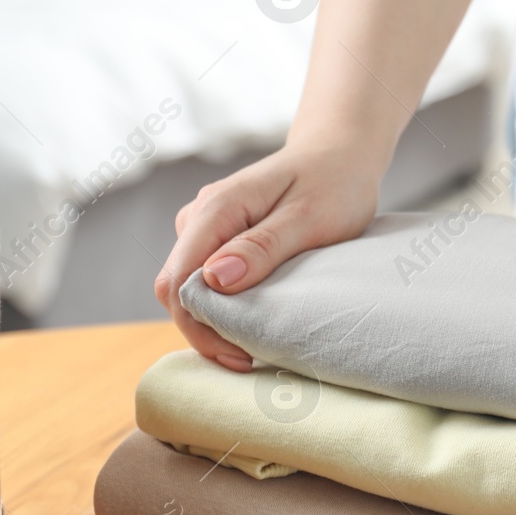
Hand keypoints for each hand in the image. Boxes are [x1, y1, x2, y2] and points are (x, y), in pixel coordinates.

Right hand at [155, 137, 383, 370]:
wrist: (339, 154)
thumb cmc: (333, 182)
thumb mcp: (308, 217)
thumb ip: (261, 247)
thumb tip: (214, 279)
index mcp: (216, 208)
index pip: (178, 281)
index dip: (200, 326)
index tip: (241, 354)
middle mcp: (199, 216)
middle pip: (176, 289)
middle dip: (205, 330)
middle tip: (251, 360)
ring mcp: (205, 226)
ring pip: (188, 287)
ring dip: (214, 321)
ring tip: (255, 346)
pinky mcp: (218, 236)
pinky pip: (204, 280)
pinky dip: (223, 306)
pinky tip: (252, 323)